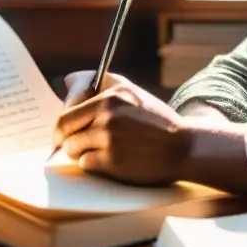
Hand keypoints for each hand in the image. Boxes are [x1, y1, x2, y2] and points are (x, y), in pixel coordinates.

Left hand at [53, 71, 189, 185]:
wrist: (183, 148)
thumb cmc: (157, 121)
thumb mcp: (134, 93)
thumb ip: (104, 84)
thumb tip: (68, 80)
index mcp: (111, 96)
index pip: (68, 112)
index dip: (63, 126)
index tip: (65, 132)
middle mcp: (108, 115)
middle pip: (64, 131)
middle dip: (67, 140)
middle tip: (76, 146)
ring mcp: (108, 138)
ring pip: (73, 149)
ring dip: (82, 153)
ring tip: (102, 152)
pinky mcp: (111, 161)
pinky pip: (85, 164)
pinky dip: (94, 166)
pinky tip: (112, 161)